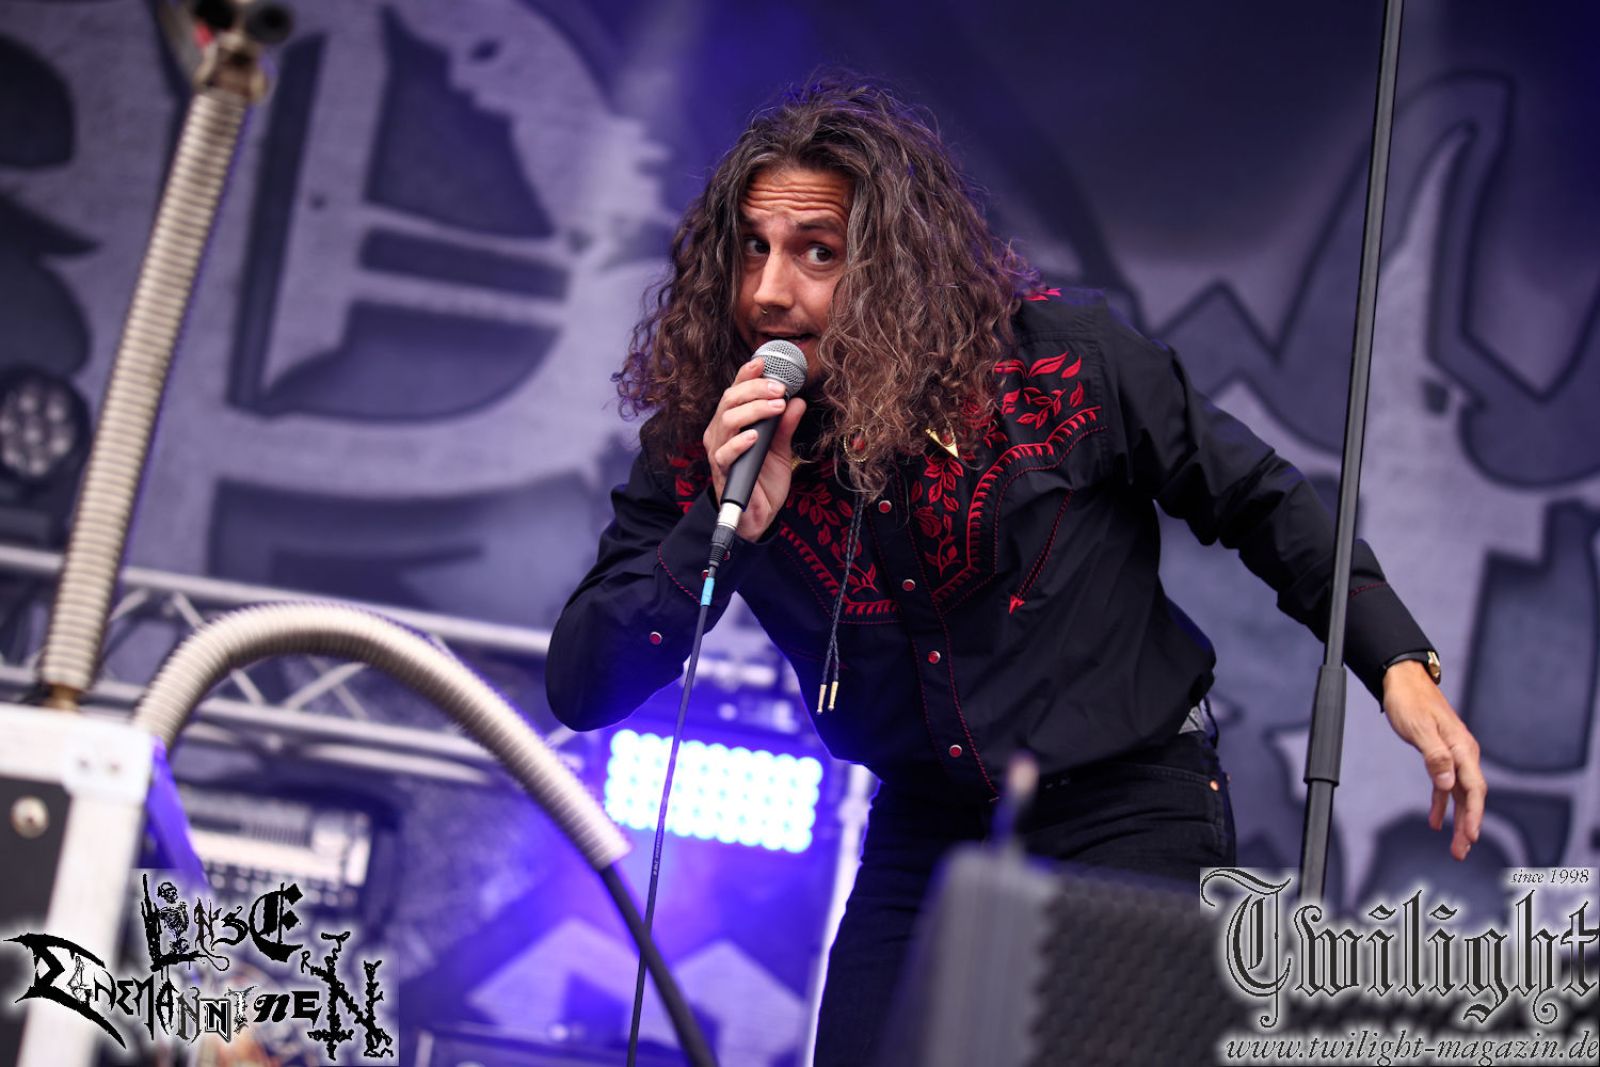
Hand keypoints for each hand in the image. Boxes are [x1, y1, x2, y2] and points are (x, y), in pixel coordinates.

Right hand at [703, 356, 807, 540]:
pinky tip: (755, 436)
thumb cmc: (764, 478)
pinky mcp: (723, 472)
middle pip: (730, 400)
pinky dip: (740, 442)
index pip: (735, 391)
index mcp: (732, 422)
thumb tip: (799, 400)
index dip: (746, 374)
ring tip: (776, 406)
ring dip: (753, 410)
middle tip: (779, 388)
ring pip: (727, 421)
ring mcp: (719, 452)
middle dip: (754, 388)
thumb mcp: (780, 447)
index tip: (763, 361)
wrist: (759, 515)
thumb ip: (786, 425)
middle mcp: (721, 433)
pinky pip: (725, 454)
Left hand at [1380, 661, 1485, 860]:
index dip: (1473, 815)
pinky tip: (1435, 821)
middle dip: (1468, 825)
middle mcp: (1463, 753)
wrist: (1404, 680)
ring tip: (1455, 846)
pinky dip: (1441, 803)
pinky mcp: (1441, 754)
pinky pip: (1445, 785)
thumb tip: (1448, 785)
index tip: (1471, 837)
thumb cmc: (1410, 702)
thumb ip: (1435, 757)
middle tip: (1462, 851)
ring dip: (1457, 819)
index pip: (1473, 788)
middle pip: (1470, 796)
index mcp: (1462, 748)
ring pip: (1459, 793)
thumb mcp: (1419, 729)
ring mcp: (1454, 755)